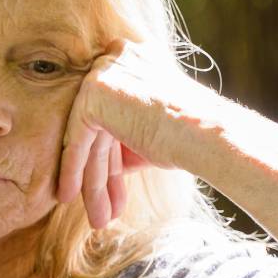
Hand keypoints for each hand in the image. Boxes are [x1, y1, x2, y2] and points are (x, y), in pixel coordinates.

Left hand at [56, 37, 230, 228]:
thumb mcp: (152, 129)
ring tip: (97, 218)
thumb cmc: (193, 137)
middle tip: (102, 209)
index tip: (112, 183)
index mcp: (136, 58)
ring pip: (90, 139)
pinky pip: (77, 140)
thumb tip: (101, 158)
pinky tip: (68, 197)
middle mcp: (117, 58)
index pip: (113, 112)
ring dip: (92, 182)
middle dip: (103, 173)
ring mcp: (103, 73)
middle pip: (100, 128)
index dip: (111, 154)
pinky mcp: (93, 94)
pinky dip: (73, 171)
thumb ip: (124, 132)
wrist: (208, 135)